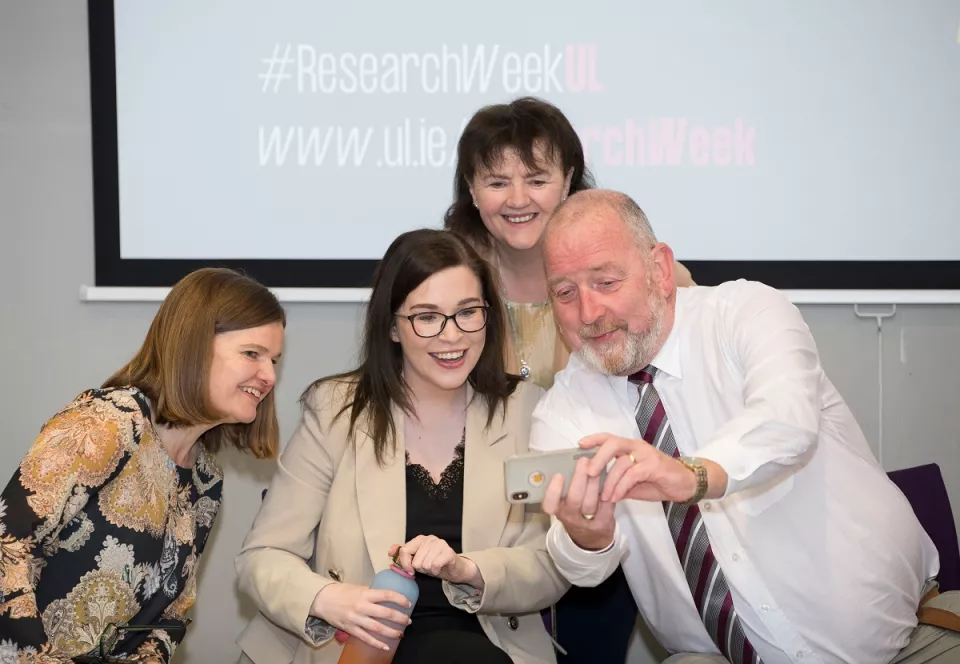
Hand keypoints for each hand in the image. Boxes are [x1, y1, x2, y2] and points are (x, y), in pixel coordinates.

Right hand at [310, 582, 411, 650]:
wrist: (322, 599)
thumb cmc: (341, 592)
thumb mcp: (358, 588)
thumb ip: (371, 593)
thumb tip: (385, 596)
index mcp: (365, 594)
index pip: (387, 595)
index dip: (400, 599)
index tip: (408, 604)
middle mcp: (362, 607)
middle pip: (385, 614)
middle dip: (399, 618)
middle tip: (408, 621)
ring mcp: (356, 619)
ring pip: (377, 628)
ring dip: (391, 632)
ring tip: (400, 634)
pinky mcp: (350, 629)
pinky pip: (366, 638)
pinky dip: (377, 643)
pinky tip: (386, 646)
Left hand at [389, 537, 482, 587]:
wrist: (454, 568)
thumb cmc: (434, 563)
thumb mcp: (416, 559)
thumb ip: (403, 554)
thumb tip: (390, 551)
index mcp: (420, 539)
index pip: (404, 550)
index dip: (405, 564)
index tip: (409, 571)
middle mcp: (429, 538)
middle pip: (415, 561)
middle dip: (420, 568)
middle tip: (427, 567)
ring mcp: (440, 544)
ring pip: (425, 564)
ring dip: (429, 570)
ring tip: (433, 567)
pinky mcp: (449, 552)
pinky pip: (435, 566)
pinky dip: (436, 572)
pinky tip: (439, 569)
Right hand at [542, 455, 616, 550]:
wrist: (591, 538)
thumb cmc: (576, 513)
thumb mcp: (564, 503)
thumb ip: (565, 486)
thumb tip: (569, 460)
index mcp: (558, 510)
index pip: (550, 504)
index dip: (553, 490)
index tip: (558, 475)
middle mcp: (570, 517)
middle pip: (574, 499)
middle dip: (579, 478)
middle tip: (584, 461)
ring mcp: (587, 522)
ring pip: (591, 501)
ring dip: (595, 481)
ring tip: (599, 464)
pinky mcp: (603, 522)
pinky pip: (607, 504)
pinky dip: (608, 489)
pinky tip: (610, 476)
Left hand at [579, 433, 698, 502]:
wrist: (685, 485)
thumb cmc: (657, 481)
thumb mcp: (632, 484)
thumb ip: (616, 483)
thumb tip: (596, 490)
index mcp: (630, 447)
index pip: (609, 437)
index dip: (594, 439)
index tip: (579, 444)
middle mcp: (637, 447)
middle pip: (613, 443)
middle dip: (598, 457)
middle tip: (588, 473)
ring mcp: (647, 455)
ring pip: (622, 462)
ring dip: (610, 481)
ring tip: (604, 497)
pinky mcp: (655, 466)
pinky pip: (633, 474)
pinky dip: (621, 486)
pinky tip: (616, 497)